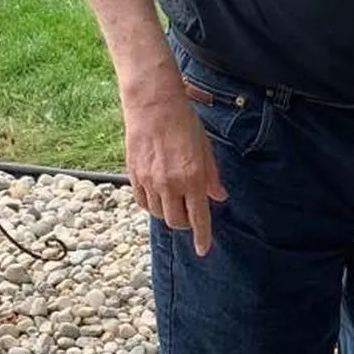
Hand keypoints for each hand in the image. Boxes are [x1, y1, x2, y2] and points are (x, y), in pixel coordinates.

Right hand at [122, 85, 228, 255]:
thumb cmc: (184, 122)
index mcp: (193, 177)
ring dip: (169, 212)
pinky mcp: (134, 175)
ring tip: (175, 199)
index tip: (202, 250)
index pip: (199, 217)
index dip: (202, 237)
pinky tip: (158, 195)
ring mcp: (150, 180)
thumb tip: (219, 197)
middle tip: (191, 213)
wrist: (153, 103)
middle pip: (176, 221)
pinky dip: (152, 205)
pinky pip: (143, 202)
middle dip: (186, 223)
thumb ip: (212, 176)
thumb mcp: (205, 148)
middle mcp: (170, 183)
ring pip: (159, 214)